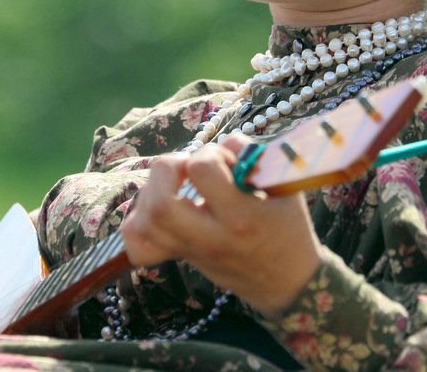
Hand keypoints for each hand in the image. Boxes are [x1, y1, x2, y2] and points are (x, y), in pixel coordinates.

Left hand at [120, 134, 323, 317]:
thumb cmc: (288, 228)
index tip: (225, 160)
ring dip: (151, 191)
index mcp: (242, 218)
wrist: (287, 282)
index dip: (209, 154)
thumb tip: (224, 143)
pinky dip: (138, 224)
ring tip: (174, 183)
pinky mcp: (181, 257)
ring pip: (145, 222)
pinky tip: (157, 208)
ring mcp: (192, 251)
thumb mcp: (285, 187)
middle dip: (166, 169)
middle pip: (160, 204)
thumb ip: (253, 157)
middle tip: (187, 167)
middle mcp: (211, 238)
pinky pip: (139, 248)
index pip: (201, 172)